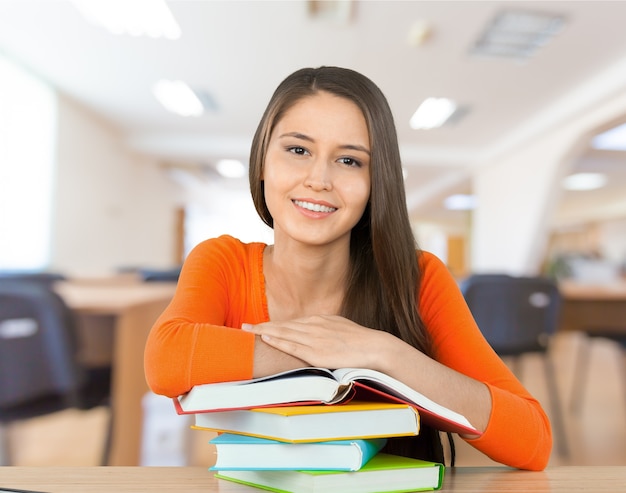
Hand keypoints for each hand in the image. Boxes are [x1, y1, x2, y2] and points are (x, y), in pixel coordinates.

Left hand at [242, 315, 393, 369]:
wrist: (375, 347)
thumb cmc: (360, 341)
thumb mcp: (339, 329)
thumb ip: (324, 331)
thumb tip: (315, 336)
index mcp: (319, 321)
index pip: (290, 323)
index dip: (273, 325)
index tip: (259, 326)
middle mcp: (314, 326)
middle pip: (282, 326)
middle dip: (261, 326)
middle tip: (242, 327)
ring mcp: (314, 338)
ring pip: (283, 333)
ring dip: (263, 332)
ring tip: (247, 332)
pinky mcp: (316, 352)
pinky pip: (292, 345)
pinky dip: (276, 341)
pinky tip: (265, 338)